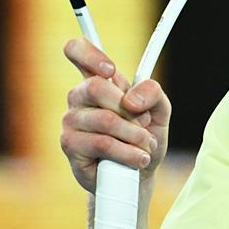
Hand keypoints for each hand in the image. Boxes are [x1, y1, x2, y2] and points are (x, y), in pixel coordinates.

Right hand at [60, 39, 171, 192]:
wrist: (137, 176)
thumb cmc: (143, 139)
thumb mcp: (159, 112)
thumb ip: (153, 93)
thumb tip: (131, 99)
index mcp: (97, 81)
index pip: (76, 51)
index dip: (90, 55)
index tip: (111, 71)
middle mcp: (79, 97)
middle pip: (97, 86)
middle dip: (130, 109)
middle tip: (143, 123)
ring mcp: (71, 121)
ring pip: (105, 120)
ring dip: (135, 136)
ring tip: (145, 147)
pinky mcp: (70, 145)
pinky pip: (102, 143)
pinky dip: (128, 153)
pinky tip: (137, 159)